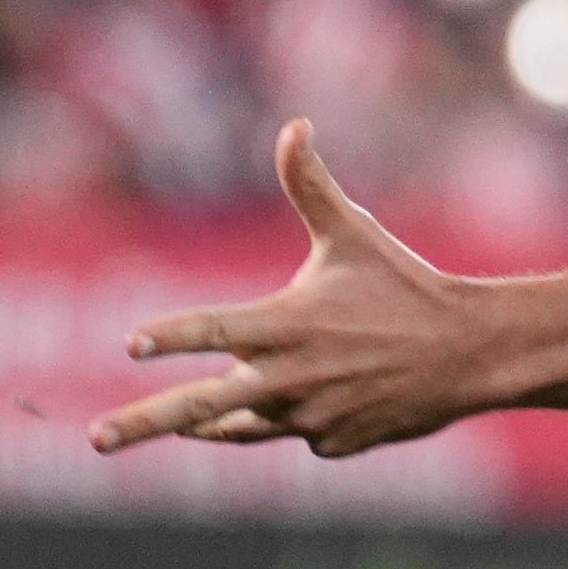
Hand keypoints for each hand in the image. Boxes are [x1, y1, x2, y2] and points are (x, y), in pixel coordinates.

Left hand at [90, 121, 498, 458]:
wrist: (471, 353)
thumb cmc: (406, 287)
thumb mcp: (355, 235)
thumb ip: (311, 186)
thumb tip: (293, 124)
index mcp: (288, 323)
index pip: (215, 330)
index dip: (172, 334)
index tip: (130, 343)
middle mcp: (290, 376)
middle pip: (199, 406)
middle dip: (141, 424)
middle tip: (96, 438)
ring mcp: (309, 417)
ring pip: (242, 424)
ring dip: (218, 418)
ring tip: (186, 424)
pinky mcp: (332, 444)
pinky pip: (295, 431)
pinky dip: (298, 414)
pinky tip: (336, 390)